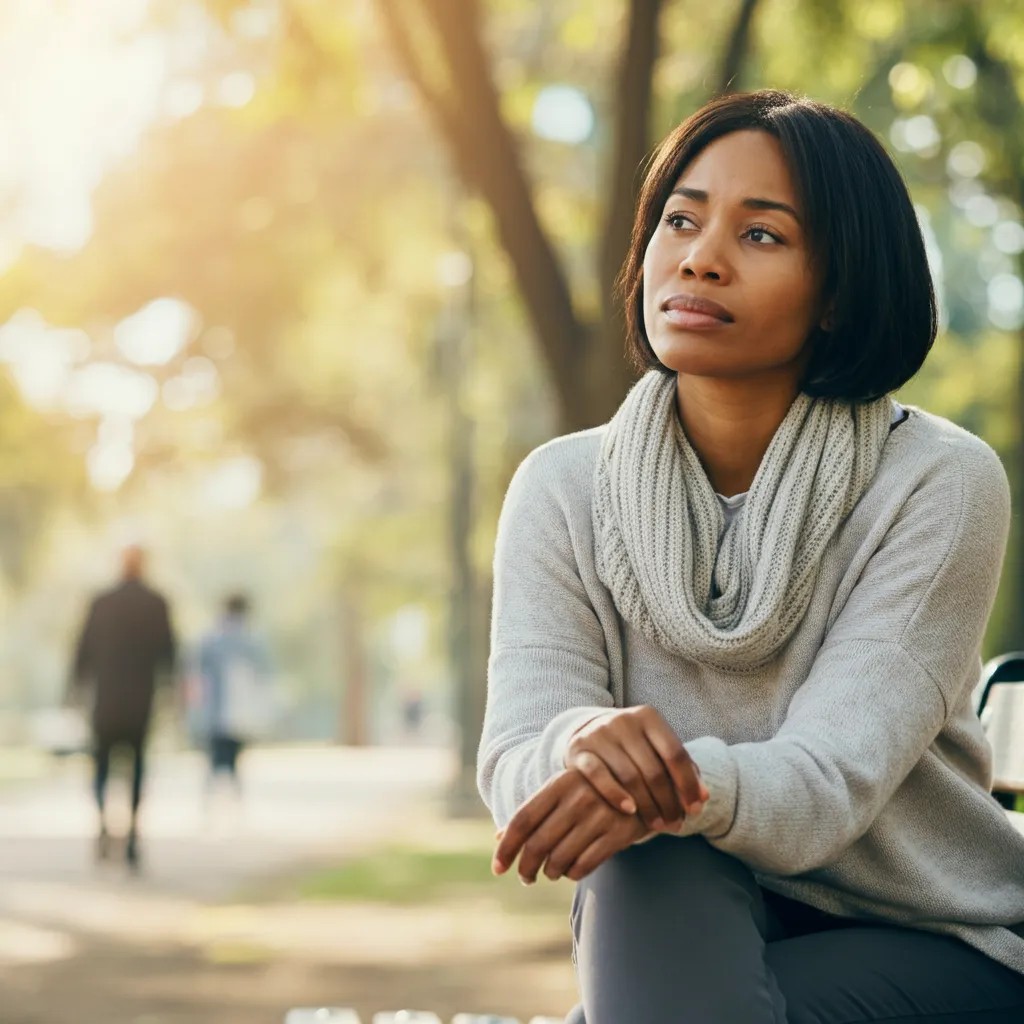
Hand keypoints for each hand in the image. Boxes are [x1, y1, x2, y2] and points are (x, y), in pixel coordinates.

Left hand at [492, 769, 648, 883]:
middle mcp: (577, 797)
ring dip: (550, 872)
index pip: (522, 820)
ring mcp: (599, 815)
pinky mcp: (618, 834)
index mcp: (559, 783)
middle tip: (525, 877)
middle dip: (526, 868)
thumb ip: (533, 812)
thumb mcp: (563, 792)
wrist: (644, 786)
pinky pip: (583, 867)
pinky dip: (572, 874)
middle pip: (538, 844)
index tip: (497, 869)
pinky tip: (573, 869)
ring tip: (551, 871)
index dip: (506, 847)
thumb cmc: (592, 791)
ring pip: (559, 860)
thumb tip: (497, 837)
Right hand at [564, 706, 708, 831]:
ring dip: (647, 807)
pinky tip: (630, 811)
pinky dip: (616, 795)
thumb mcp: (657, 748)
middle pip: (654, 770)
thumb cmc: (634, 746)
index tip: (695, 810)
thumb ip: (681, 769)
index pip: (675, 753)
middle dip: (668, 802)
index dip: (688, 785)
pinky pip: (599, 776)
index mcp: (649, 717)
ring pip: (630, 777)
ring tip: (657, 825)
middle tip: (676, 825)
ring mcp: (600, 734)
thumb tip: (703, 798)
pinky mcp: (580, 749)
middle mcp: (624, 721)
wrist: (589, 731)